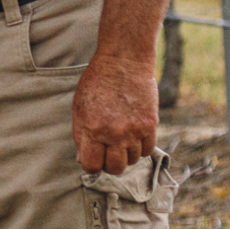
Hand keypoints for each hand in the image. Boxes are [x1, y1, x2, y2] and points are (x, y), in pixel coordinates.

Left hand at [72, 52, 158, 174]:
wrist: (123, 61)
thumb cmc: (98, 81)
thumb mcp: (79, 105)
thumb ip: (81, 133)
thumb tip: (84, 158)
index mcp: (92, 128)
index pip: (92, 165)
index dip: (92, 165)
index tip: (94, 158)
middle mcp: (113, 133)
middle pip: (114, 168)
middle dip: (110, 164)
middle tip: (109, 152)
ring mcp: (133, 131)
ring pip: (132, 160)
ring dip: (126, 153)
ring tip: (122, 136)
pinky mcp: (150, 125)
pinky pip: (147, 150)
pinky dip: (140, 146)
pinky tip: (134, 133)